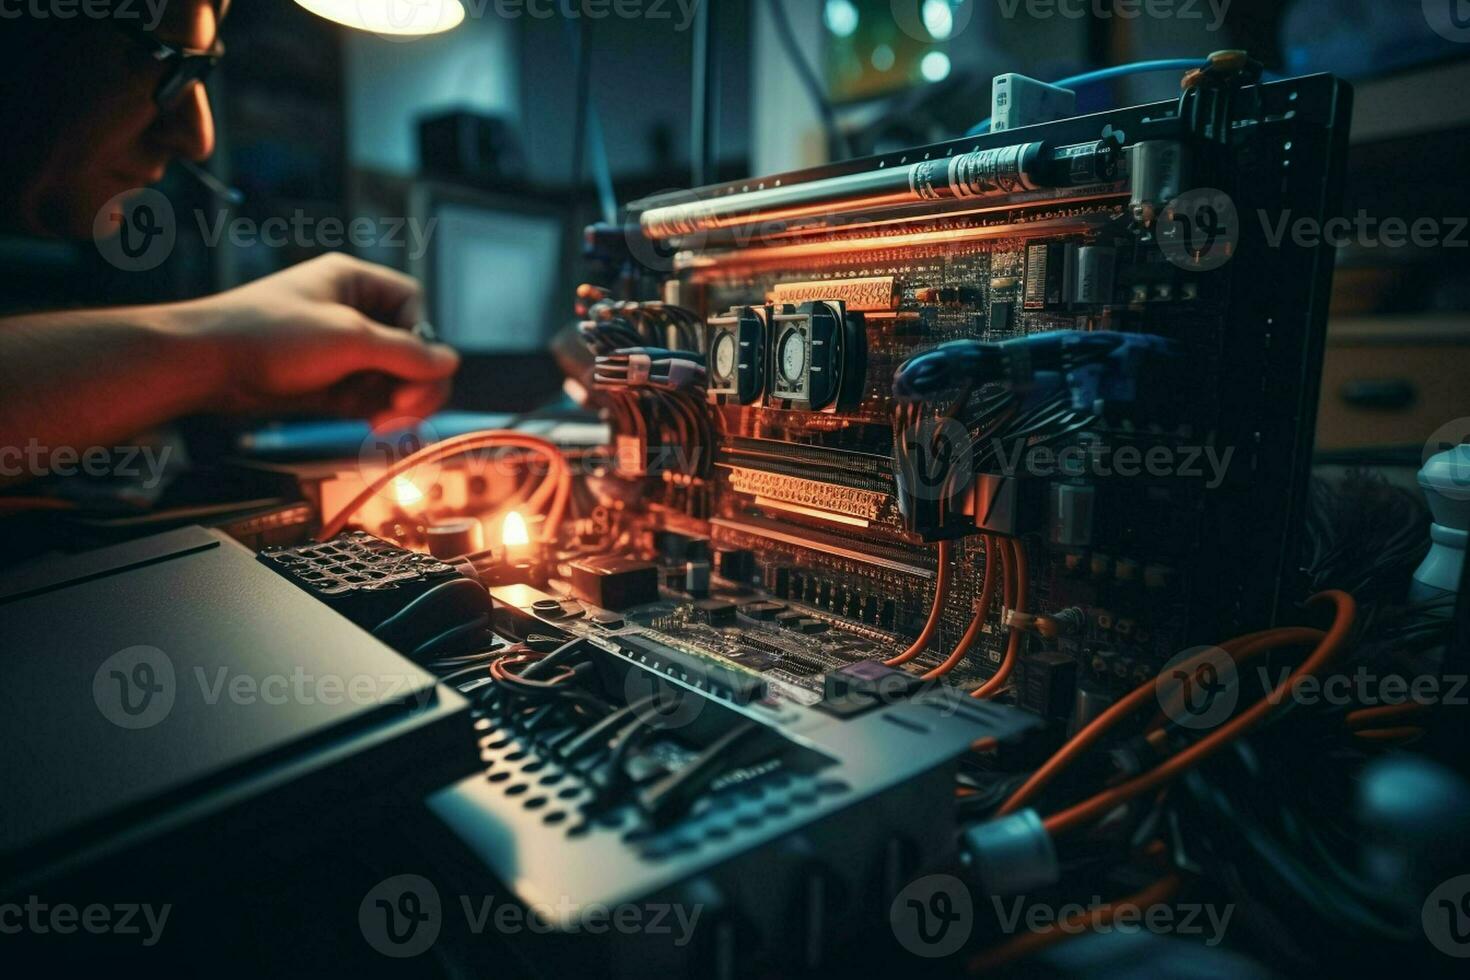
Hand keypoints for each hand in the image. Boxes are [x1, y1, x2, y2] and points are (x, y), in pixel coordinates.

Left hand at [184, 253, 459, 424]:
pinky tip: (374, 426)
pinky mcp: (329, 382)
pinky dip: (379, 412)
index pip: (415, 307)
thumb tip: (451, 362)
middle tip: (405, 409)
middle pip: (409, 347)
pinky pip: (371, 396)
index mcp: (355, 282)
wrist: (206, 365)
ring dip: (398, 401)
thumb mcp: (349, 338)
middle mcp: (351, 312)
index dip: (421, 340)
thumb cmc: (269, 334)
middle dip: (414, 380)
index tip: (411, 369)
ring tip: (385, 422)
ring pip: (393, 377)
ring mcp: (340, 350)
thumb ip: (407, 353)